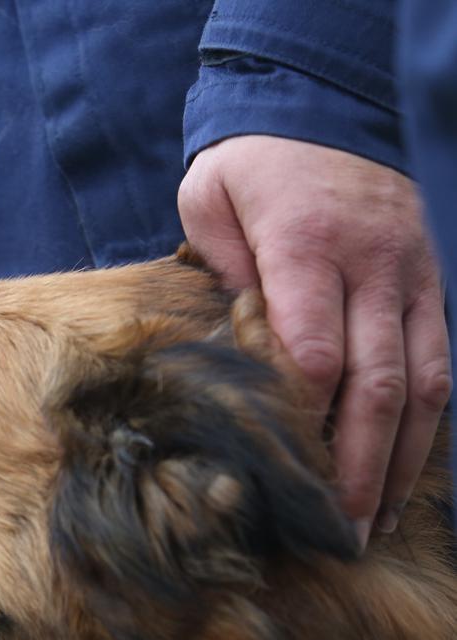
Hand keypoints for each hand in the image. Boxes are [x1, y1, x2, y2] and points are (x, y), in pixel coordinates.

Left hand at [180, 135, 448, 546]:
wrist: (322, 109)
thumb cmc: (249, 168)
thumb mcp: (208, 201)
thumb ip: (219, 270)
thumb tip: (233, 346)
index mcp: (307, 247)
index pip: (315, 349)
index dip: (304, 419)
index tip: (284, 476)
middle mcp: (373, 267)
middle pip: (374, 383)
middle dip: (357, 464)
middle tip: (336, 529)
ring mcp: (412, 279)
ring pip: (419, 384)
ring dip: (398, 460)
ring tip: (373, 521)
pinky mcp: (433, 287)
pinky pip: (438, 365)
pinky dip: (425, 426)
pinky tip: (402, 473)